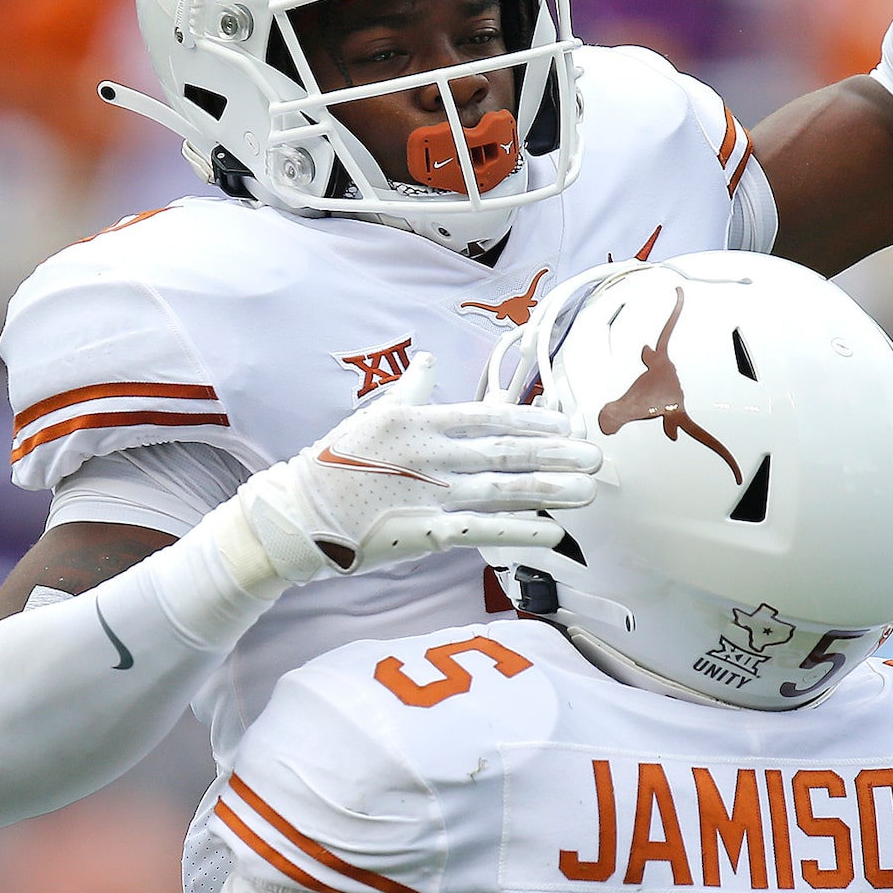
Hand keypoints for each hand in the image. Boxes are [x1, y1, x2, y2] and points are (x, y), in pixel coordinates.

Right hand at [237, 350, 599, 584]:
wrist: (298, 515)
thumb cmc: (333, 465)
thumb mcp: (371, 418)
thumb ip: (410, 390)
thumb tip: (428, 358)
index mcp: (418, 421)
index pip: (487, 416)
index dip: (532, 420)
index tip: (566, 423)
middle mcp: (430, 454)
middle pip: (505, 452)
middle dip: (555, 454)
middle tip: (595, 456)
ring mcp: (429, 493)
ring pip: (503, 489)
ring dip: (550, 490)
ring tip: (588, 490)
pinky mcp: (425, 533)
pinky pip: (482, 531)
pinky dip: (520, 532)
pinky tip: (554, 533)